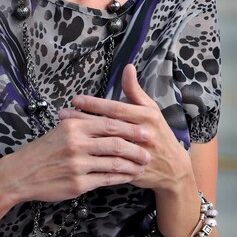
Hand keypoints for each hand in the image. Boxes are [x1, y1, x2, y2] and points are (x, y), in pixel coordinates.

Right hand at [0, 105, 151, 203]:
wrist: (21, 173)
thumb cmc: (44, 150)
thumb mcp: (62, 129)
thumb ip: (84, 123)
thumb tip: (108, 115)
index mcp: (75, 127)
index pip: (109, 124)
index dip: (131, 128)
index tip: (146, 130)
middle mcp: (77, 144)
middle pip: (116, 143)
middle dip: (137, 147)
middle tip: (150, 150)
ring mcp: (78, 165)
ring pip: (114, 163)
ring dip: (132, 164)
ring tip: (143, 164)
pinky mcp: (78, 184)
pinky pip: (106, 179)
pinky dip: (120, 178)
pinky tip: (128, 176)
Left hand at [63, 65, 193, 193]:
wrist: (172, 167)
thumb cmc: (159, 133)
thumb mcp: (151, 110)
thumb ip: (136, 91)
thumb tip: (128, 67)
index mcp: (147, 116)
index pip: (117, 108)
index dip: (95, 104)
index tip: (76, 99)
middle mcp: (143, 133)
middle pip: (108, 125)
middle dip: (83, 118)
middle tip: (63, 113)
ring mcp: (137, 153)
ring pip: (106, 144)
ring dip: (84, 136)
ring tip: (64, 130)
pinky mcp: (131, 169)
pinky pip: (108, 162)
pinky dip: (91, 156)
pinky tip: (77, 151)